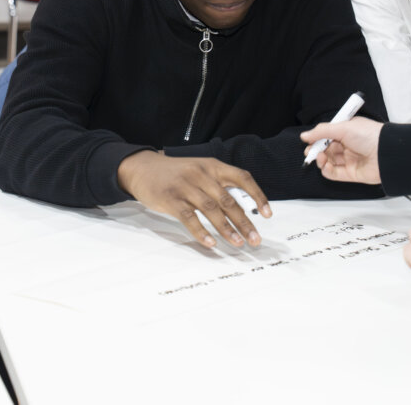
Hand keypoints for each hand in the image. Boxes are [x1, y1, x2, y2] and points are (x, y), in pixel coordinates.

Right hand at [117, 150, 270, 248]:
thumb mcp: (200, 170)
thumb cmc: (176, 173)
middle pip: (228, 199)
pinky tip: (211, 243)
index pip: (242, 177)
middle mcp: (201, 174)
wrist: (142, 167)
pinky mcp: (170, 199)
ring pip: (211, 209)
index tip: (268, 214)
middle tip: (255, 240)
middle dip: (244, 222)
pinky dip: (201, 232)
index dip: (257, 195)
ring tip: (238, 244)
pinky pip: (189, 217)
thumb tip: (242, 211)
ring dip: (227, 229)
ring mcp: (185, 186)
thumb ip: (219, 184)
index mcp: (212, 166)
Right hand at [299, 116, 383, 184]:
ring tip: (319, 156)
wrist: (386, 153)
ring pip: (327, 161)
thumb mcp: (343, 127)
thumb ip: (321, 131)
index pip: (327, 135)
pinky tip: (325, 165)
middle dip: (315, 150)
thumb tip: (304, 136)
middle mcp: (347, 146)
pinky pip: (333, 174)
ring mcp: (348, 160)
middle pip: (325, 149)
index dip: (317, 138)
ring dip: (320, 159)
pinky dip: (326, 170)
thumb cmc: (369, 135)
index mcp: (347, 132)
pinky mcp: (350, 174)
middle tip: (310, 151)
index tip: (308, 140)